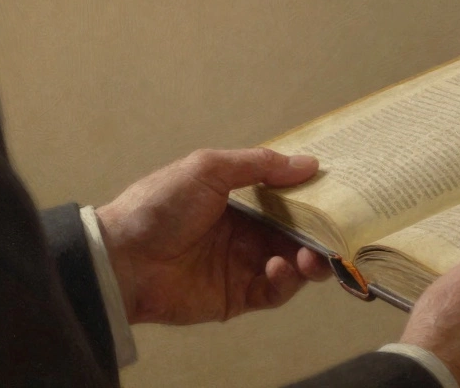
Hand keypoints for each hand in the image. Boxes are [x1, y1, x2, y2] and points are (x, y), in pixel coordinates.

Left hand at [96, 148, 331, 324]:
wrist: (120, 258)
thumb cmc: (158, 206)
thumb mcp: (208, 168)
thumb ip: (260, 165)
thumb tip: (308, 163)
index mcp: (241, 200)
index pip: (289, 199)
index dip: (313, 197)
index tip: (339, 192)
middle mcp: (247, 232)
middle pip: (299, 233)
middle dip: (321, 232)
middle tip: (337, 231)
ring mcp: (244, 265)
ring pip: (294, 264)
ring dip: (310, 259)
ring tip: (310, 255)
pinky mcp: (238, 297)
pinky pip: (275, 291)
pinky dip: (285, 280)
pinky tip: (277, 266)